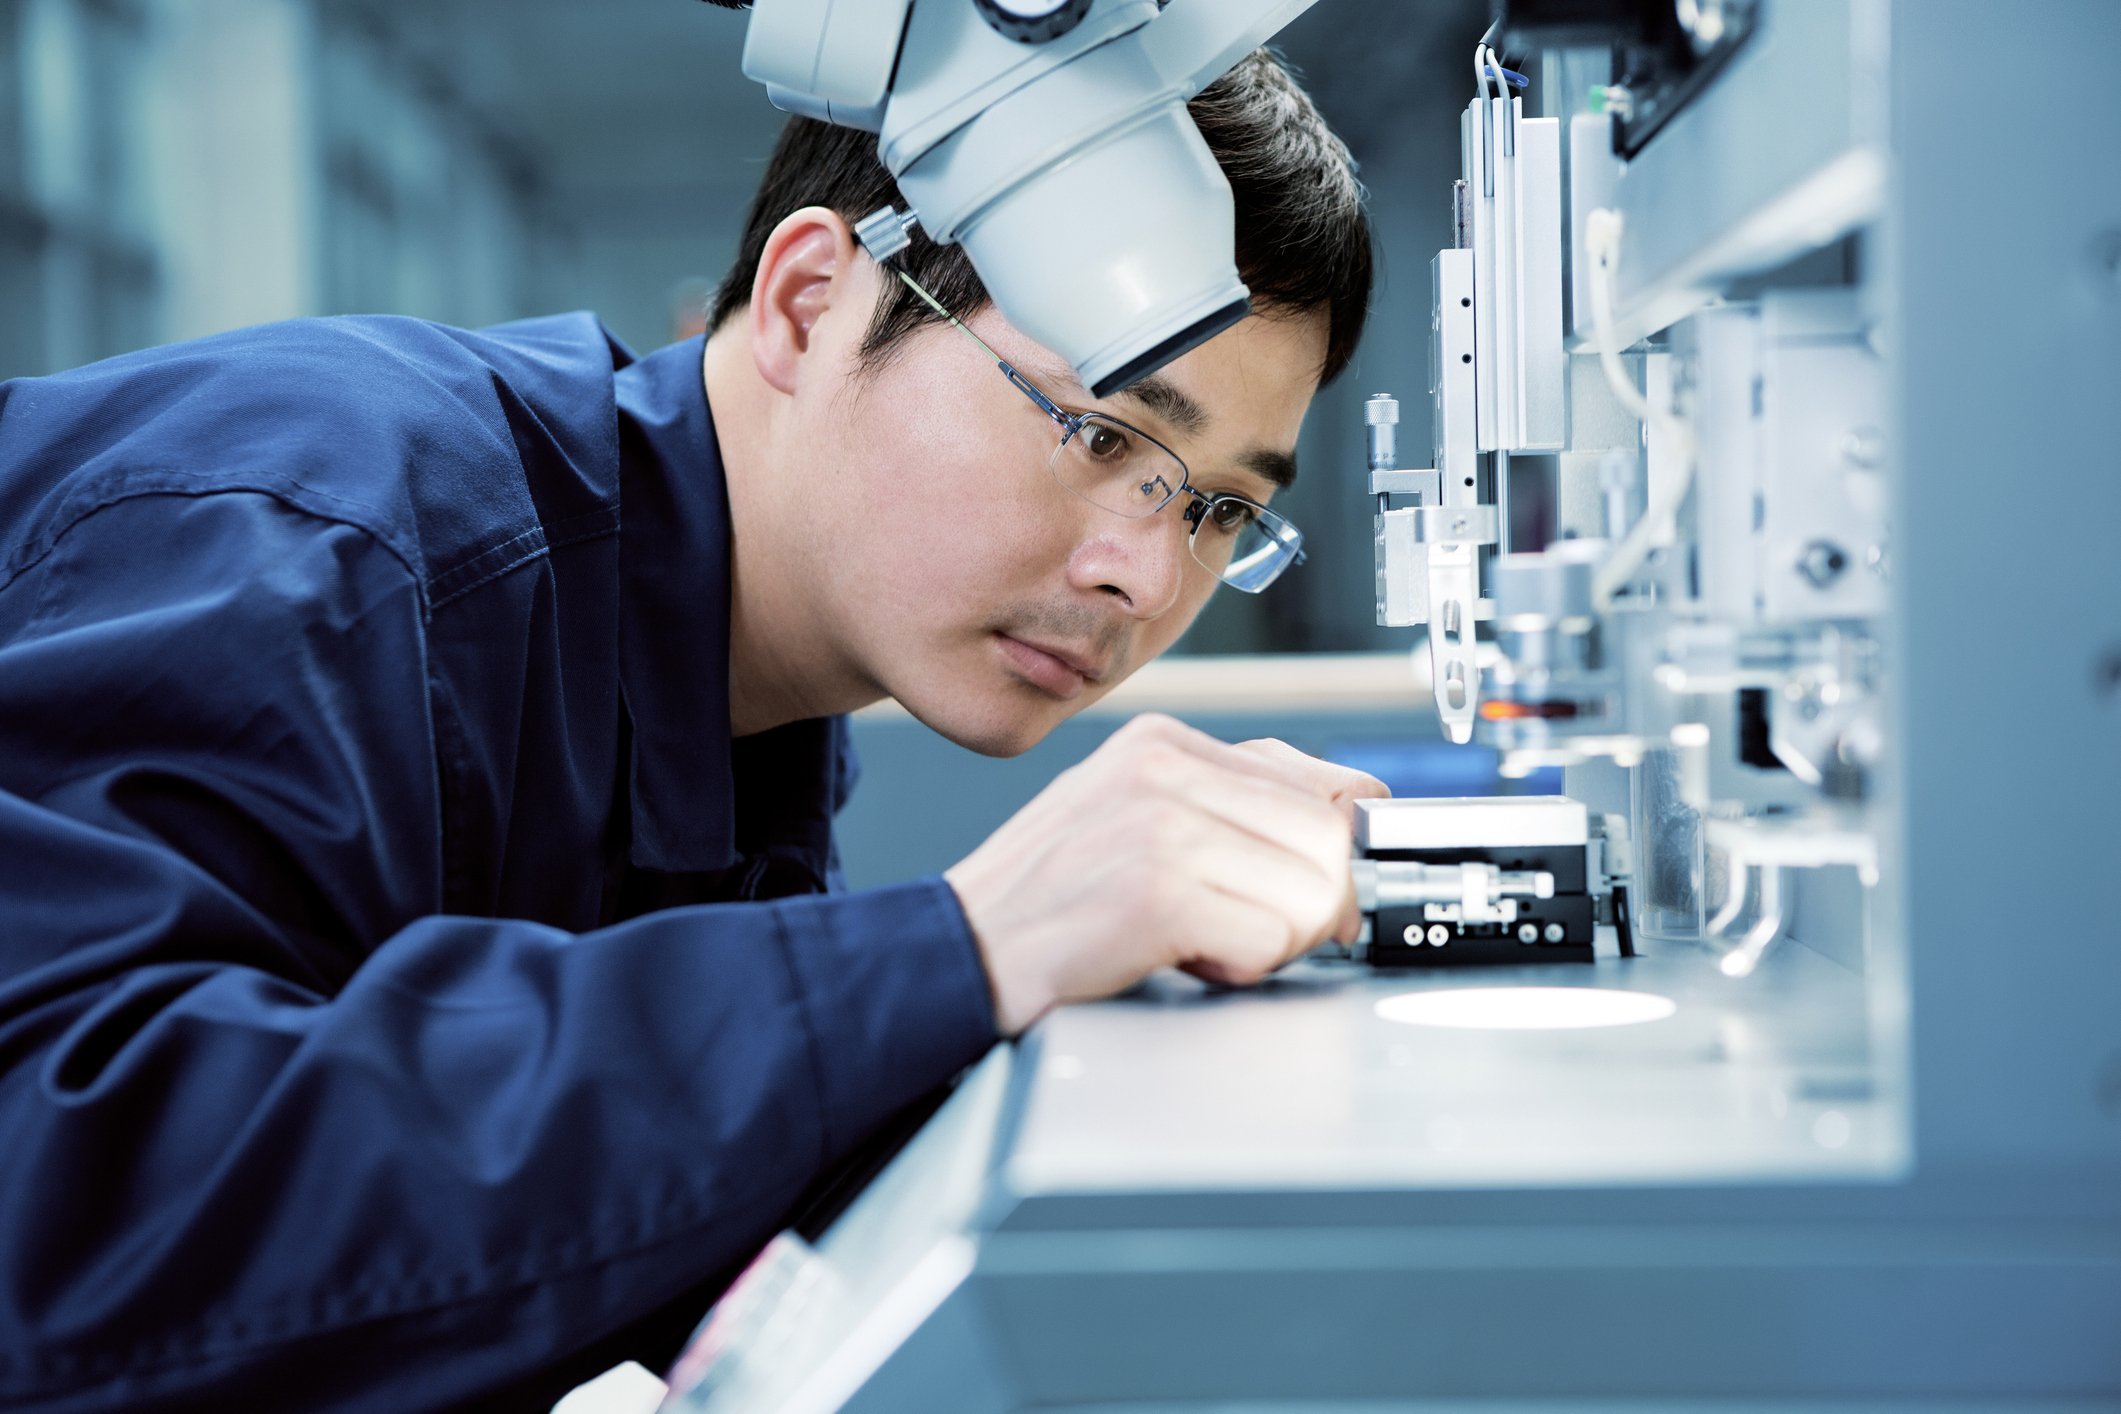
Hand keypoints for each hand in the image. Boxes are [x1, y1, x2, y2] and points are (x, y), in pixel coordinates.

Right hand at [943, 714, 1391, 1035]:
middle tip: (1254, 931)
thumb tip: (1353, 826)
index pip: (1321, 782)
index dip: (1336, 850)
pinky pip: (1266, 940)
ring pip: (1310, 892)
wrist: (960, 948)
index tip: (1322, 888)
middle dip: (1310, 906)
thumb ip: (1229, 806)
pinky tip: (1184, 959)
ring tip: (1206, 942)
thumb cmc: (1049, 897)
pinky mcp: (1157, 894)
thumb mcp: (1135, 815)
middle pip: (1327, 840)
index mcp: (1164, 741)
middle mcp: (1163, 769)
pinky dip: (1238, 968)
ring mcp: (1159, 827)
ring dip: (1274, 942)